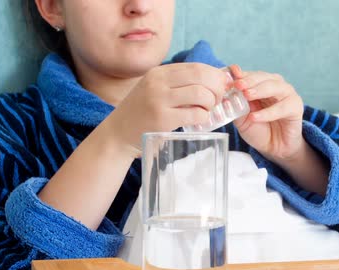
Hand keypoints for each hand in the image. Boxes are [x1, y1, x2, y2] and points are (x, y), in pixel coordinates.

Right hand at [106, 63, 229, 157]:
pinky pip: (195, 114)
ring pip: (200, 94)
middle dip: (217, 88)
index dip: (215, 76)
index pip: (196, 67)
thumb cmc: (141, 113)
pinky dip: (203, 118)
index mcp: (159, 72)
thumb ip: (178, 84)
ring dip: (211, 103)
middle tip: (217, 100)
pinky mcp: (162, 119)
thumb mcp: (155, 89)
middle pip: (201, 76)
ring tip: (207, 111)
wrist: (117, 133)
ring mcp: (159, 100)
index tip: (221, 87)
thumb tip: (214, 80)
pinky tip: (199, 121)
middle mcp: (158, 82)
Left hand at [230, 66, 304, 161]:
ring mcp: (287, 94)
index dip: (240, 75)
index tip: (229, 76)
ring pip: (274, 87)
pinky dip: (267, 113)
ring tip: (246, 95)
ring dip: (259, 90)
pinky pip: (282, 108)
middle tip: (237, 84)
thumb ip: (235, 106)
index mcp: (262, 84)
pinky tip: (254, 117)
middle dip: (249, 80)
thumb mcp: (242, 118)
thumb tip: (224, 96)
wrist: (275, 147)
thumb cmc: (259, 129)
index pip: (250, 75)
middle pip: (263, 77)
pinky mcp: (296, 107)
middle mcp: (276, 85)